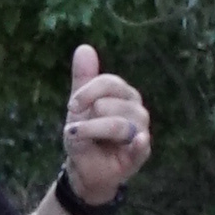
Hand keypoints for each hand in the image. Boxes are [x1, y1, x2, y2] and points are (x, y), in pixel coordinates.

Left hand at [63, 42, 150, 205]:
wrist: (84, 167)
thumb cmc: (85, 133)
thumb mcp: (80, 106)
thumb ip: (83, 79)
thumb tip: (84, 47)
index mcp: (124, 95)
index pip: (109, 83)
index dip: (87, 92)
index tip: (72, 105)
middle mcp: (136, 110)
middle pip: (111, 103)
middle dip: (88, 116)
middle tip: (78, 127)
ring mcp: (141, 132)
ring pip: (119, 125)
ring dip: (93, 130)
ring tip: (79, 137)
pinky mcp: (140, 154)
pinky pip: (142, 147)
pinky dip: (139, 143)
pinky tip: (138, 140)